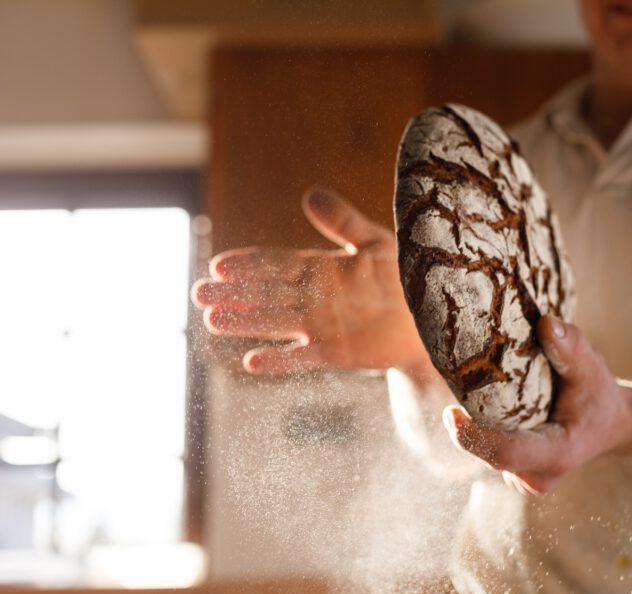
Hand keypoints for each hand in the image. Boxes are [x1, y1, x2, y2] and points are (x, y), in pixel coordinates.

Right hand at [191, 187, 428, 373]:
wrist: (433, 316)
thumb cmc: (407, 274)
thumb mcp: (376, 242)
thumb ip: (342, 222)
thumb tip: (309, 194)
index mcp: (321, 268)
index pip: (276, 264)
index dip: (249, 264)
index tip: (219, 264)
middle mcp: (314, 298)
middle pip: (266, 294)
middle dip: (233, 293)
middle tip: (199, 293)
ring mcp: (322, 326)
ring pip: (275, 323)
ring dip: (245, 322)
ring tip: (212, 320)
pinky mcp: (336, 352)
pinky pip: (302, 357)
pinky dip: (279, 361)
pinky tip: (252, 362)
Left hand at [442, 316, 631, 494]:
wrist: (610, 424)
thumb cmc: (598, 394)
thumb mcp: (591, 367)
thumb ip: (571, 346)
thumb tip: (545, 323)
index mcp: (559, 453)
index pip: (506, 453)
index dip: (473, 438)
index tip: (450, 413)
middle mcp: (539, 476)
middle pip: (489, 454)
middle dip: (467, 426)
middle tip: (456, 385)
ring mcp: (526, 480)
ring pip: (486, 454)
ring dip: (474, 427)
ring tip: (472, 392)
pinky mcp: (516, 474)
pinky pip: (488, 454)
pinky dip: (481, 431)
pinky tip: (486, 408)